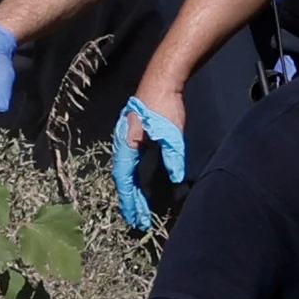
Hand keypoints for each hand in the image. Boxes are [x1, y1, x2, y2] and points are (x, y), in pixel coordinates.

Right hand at [114, 93, 190, 229]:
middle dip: (129, 200)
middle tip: (136, 220)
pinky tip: (138, 184)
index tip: (135, 217)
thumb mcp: (172, 132)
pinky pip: (128, 162)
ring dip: (130, 190)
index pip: (124, 179)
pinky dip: (132, 177)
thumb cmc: (164, 104)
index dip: (129, 200)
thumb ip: (173, 156)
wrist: (162, 78)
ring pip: (124, 170)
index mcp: (127, 144)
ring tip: (136, 207)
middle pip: (122, 178)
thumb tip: (176, 179)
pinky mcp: (133, 134)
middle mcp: (122, 142)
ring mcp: (125, 137)